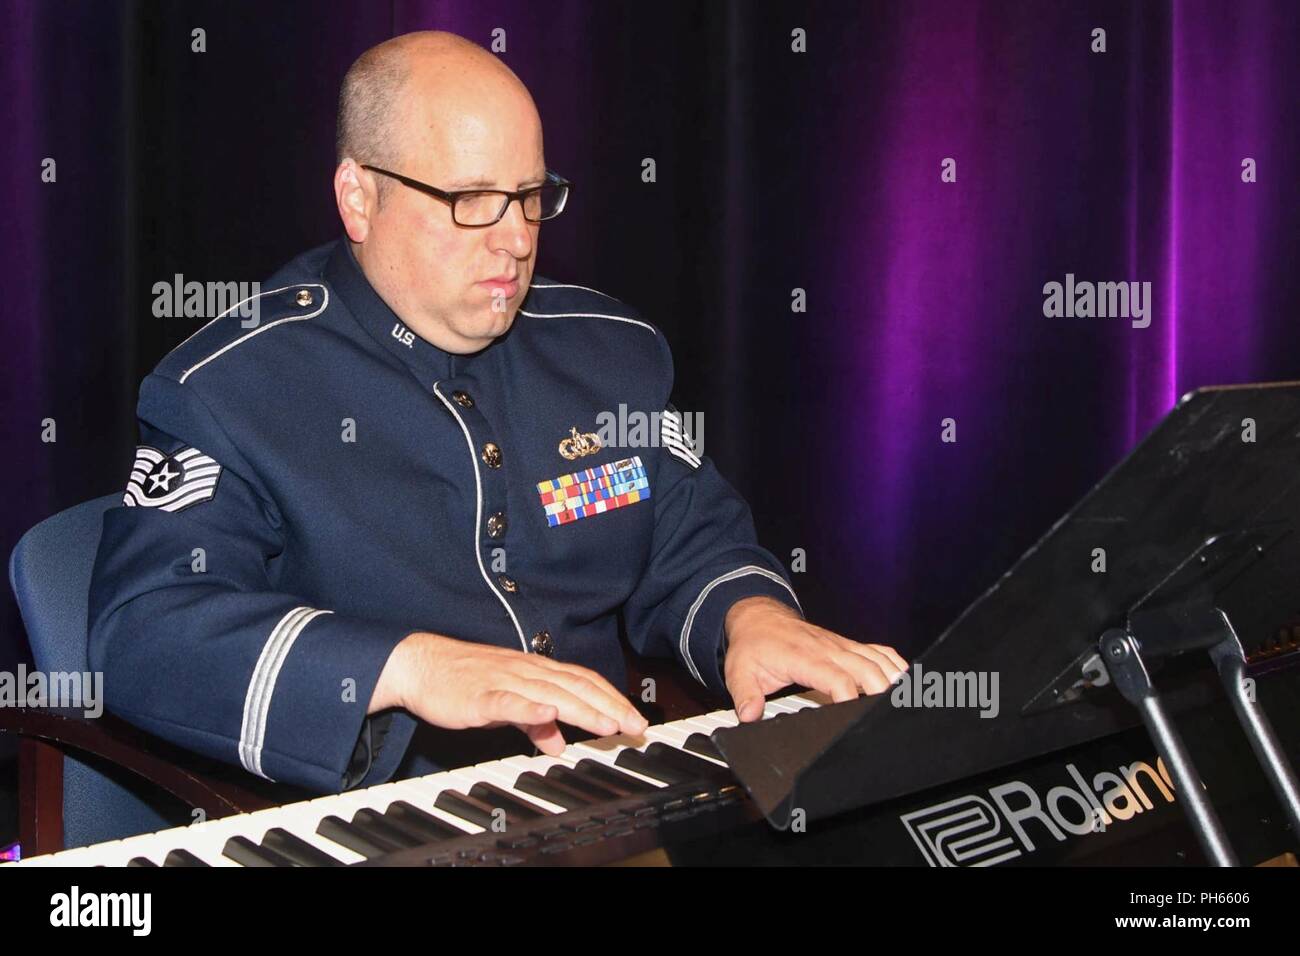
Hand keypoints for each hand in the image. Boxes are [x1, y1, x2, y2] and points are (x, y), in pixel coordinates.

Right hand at [370, 632, 647, 753]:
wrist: (421, 665)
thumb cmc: (464, 682)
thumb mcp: (506, 704)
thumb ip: (533, 723)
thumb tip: (558, 744)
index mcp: (535, 671)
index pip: (583, 681)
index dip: (611, 697)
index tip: (634, 718)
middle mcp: (527, 671)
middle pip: (577, 686)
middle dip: (610, 706)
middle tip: (635, 726)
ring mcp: (505, 680)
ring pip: (551, 693)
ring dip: (582, 709)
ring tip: (607, 724)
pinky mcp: (481, 694)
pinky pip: (509, 701)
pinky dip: (531, 708)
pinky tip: (549, 714)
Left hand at [723, 596, 907, 721]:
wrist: (759, 618)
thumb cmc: (754, 645)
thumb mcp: (739, 671)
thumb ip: (745, 694)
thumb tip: (750, 715)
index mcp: (804, 657)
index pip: (836, 678)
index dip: (848, 698)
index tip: (852, 718)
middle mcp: (829, 649)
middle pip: (867, 670)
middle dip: (880, 693)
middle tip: (888, 717)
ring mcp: (842, 645)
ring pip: (878, 660)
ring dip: (894, 679)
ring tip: (908, 701)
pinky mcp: (848, 645)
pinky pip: (879, 651)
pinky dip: (895, 664)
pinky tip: (905, 680)